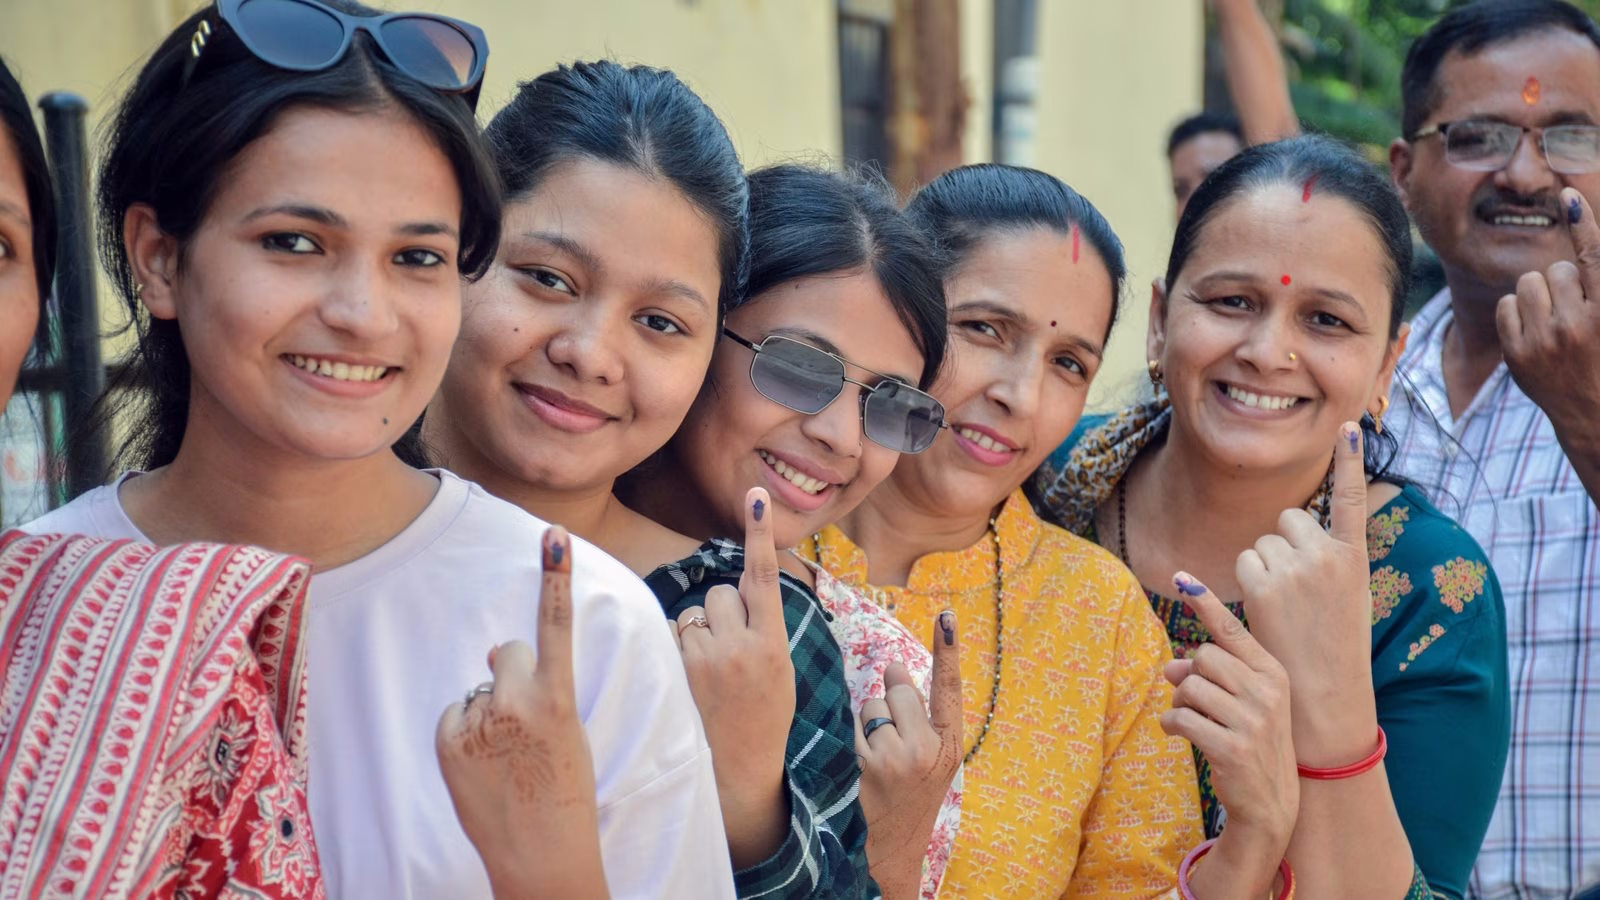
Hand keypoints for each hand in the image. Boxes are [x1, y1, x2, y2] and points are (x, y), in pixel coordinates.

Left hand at [435, 526, 608, 899]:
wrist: (541, 854)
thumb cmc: (561, 791)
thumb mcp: (564, 732)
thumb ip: (537, 687)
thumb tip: (496, 650)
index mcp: (558, 699)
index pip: (556, 626)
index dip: (556, 578)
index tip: (554, 536)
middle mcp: (516, 703)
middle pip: (510, 654)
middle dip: (513, 677)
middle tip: (526, 727)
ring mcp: (480, 721)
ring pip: (482, 688)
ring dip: (489, 713)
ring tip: (506, 759)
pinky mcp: (449, 739)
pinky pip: (456, 713)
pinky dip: (465, 733)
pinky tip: (482, 765)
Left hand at [672, 487, 795, 867]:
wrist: (738, 771)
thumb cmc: (762, 718)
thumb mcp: (779, 672)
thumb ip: (762, 630)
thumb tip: (737, 591)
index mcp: (771, 645)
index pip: (763, 579)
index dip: (759, 535)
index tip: (755, 496)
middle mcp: (738, 648)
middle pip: (719, 594)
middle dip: (721, 612)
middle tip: (729, 652)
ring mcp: (703, 661)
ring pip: (694, 614)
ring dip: (698, 632)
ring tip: (709, 672)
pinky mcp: (674, 673)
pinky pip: (671, 636)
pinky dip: (677, 648)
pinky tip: (689, 679)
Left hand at [855, 611, 963, 898]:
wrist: (892, 849)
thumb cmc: (908, 794)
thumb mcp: (927, 757)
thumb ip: (916, 712)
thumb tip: (893, 667)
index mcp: (950, 743)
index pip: (949, 688)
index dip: (948, 650)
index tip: (947, 616)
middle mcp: (930, 748)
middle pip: (899, 690)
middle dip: (889, 706)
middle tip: (893, 743)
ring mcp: (901, 757)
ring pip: (873, 705)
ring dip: (869, 724)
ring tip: (877, 758)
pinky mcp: (871, 764)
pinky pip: (854, 725)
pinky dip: (854, 738)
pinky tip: (862, 766)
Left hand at [1160, 574, 1296, 896]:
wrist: (1273, 804)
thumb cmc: (1253, 744)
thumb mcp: (1244, 704)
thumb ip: (1212, 677)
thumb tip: (1170, 666)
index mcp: (1273, 674)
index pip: (1234, 631)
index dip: (1206, 603)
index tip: (1182, 577)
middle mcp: (1267, 692)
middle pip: (1203, 657)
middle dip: (1189, 677)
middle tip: (1193, 700)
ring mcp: (1252, 720)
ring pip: (1189, 687)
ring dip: (1179, 704)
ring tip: (1191, 721)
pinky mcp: (1231, 747)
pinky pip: (1180, 719)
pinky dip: (1171, 726)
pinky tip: (1180, 736)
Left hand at [1235, 423, 1375, 764]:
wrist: (1323, 692)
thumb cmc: (1334, 646)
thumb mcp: (1347, 596)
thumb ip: (1328, 560)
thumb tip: (1294, 531)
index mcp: (1354, 558)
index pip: (1352, 498)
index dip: (1349, 460)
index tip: (1347, 424)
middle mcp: (1327, 557)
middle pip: (1288, 521)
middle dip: (1284, 545)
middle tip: (1295, 589)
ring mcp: (1295, 570)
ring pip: (1262, 543)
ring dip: (1264, 565)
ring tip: (1282, 606)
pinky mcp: (1264, 585)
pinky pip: (1244, 562)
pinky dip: (1246, 580)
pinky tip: (1263, 609)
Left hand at [1498, 187, 1599, 450]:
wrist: (1593, 414)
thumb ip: (1596, 279)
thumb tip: (1583, 231)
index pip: (1595, 258)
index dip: (1584, 223)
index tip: (1568, 195)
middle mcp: (1578, 325)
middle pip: (1558, 270)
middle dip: (1567, 282)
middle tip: (1578, 310)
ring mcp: (1544, 341)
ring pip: (1529, 283)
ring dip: (1542, 293)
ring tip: (1557, 318)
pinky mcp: (1517, 354)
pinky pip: (1507, 305)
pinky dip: (1520, 311)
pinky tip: (1536, 330)